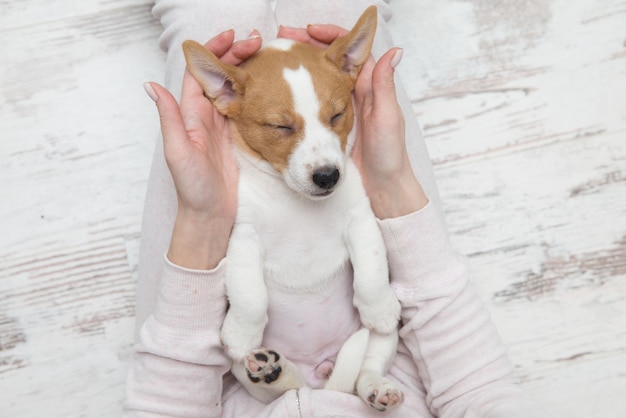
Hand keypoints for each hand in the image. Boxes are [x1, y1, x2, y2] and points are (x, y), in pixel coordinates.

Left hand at [144, 30, 261, 268]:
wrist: (211, 217)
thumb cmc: (193, 190)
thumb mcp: (178, 153)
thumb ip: (169, 119)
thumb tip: (150, 85)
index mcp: (190, 115)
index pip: (200, 72)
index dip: (214, 51)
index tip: (233, 37)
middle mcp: (206, 116)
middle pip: (221, 74)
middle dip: (237, 54)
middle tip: (259, 42)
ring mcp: (224, 126)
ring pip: (237, 88)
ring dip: (250, 69)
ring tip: (267, 56)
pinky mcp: (239, 138)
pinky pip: (249, 108)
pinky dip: (259, 92)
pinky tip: (272, 85)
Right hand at [278, 25, 427, 218]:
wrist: (381, 189)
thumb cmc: (389, 155)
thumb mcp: (387, 118)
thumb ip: (385, 86)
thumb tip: (394, 50)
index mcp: (368, 86)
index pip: (346, 50)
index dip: (328, 36)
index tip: (308, 32)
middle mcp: (350, 94)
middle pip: (324, 61)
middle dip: (303, 48)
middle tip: (280, 41)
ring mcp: (335, 110)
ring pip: (312, 80)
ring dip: (293, 68)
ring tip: (273, 59)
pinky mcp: (325, 127)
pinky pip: (306, 104)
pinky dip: (291, 94)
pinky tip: (275, 91)